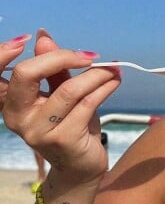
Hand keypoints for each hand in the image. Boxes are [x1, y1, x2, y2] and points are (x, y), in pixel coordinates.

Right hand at [1, 29, 120, 182]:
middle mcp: (17, 118)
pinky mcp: (62, 140)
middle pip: (26, 74)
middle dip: (60, 57)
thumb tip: (42, 36)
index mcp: (10, 103)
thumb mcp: (59, 94)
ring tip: (113, 69)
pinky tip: (114, 81)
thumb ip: (52, 68)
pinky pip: (87, 104)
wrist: (81, 167)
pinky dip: (104, 88)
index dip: (2, 53)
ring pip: (67, 89)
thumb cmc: (70, 126)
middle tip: (88, 56)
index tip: (27, 39)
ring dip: (96, 75)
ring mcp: (38, 131)